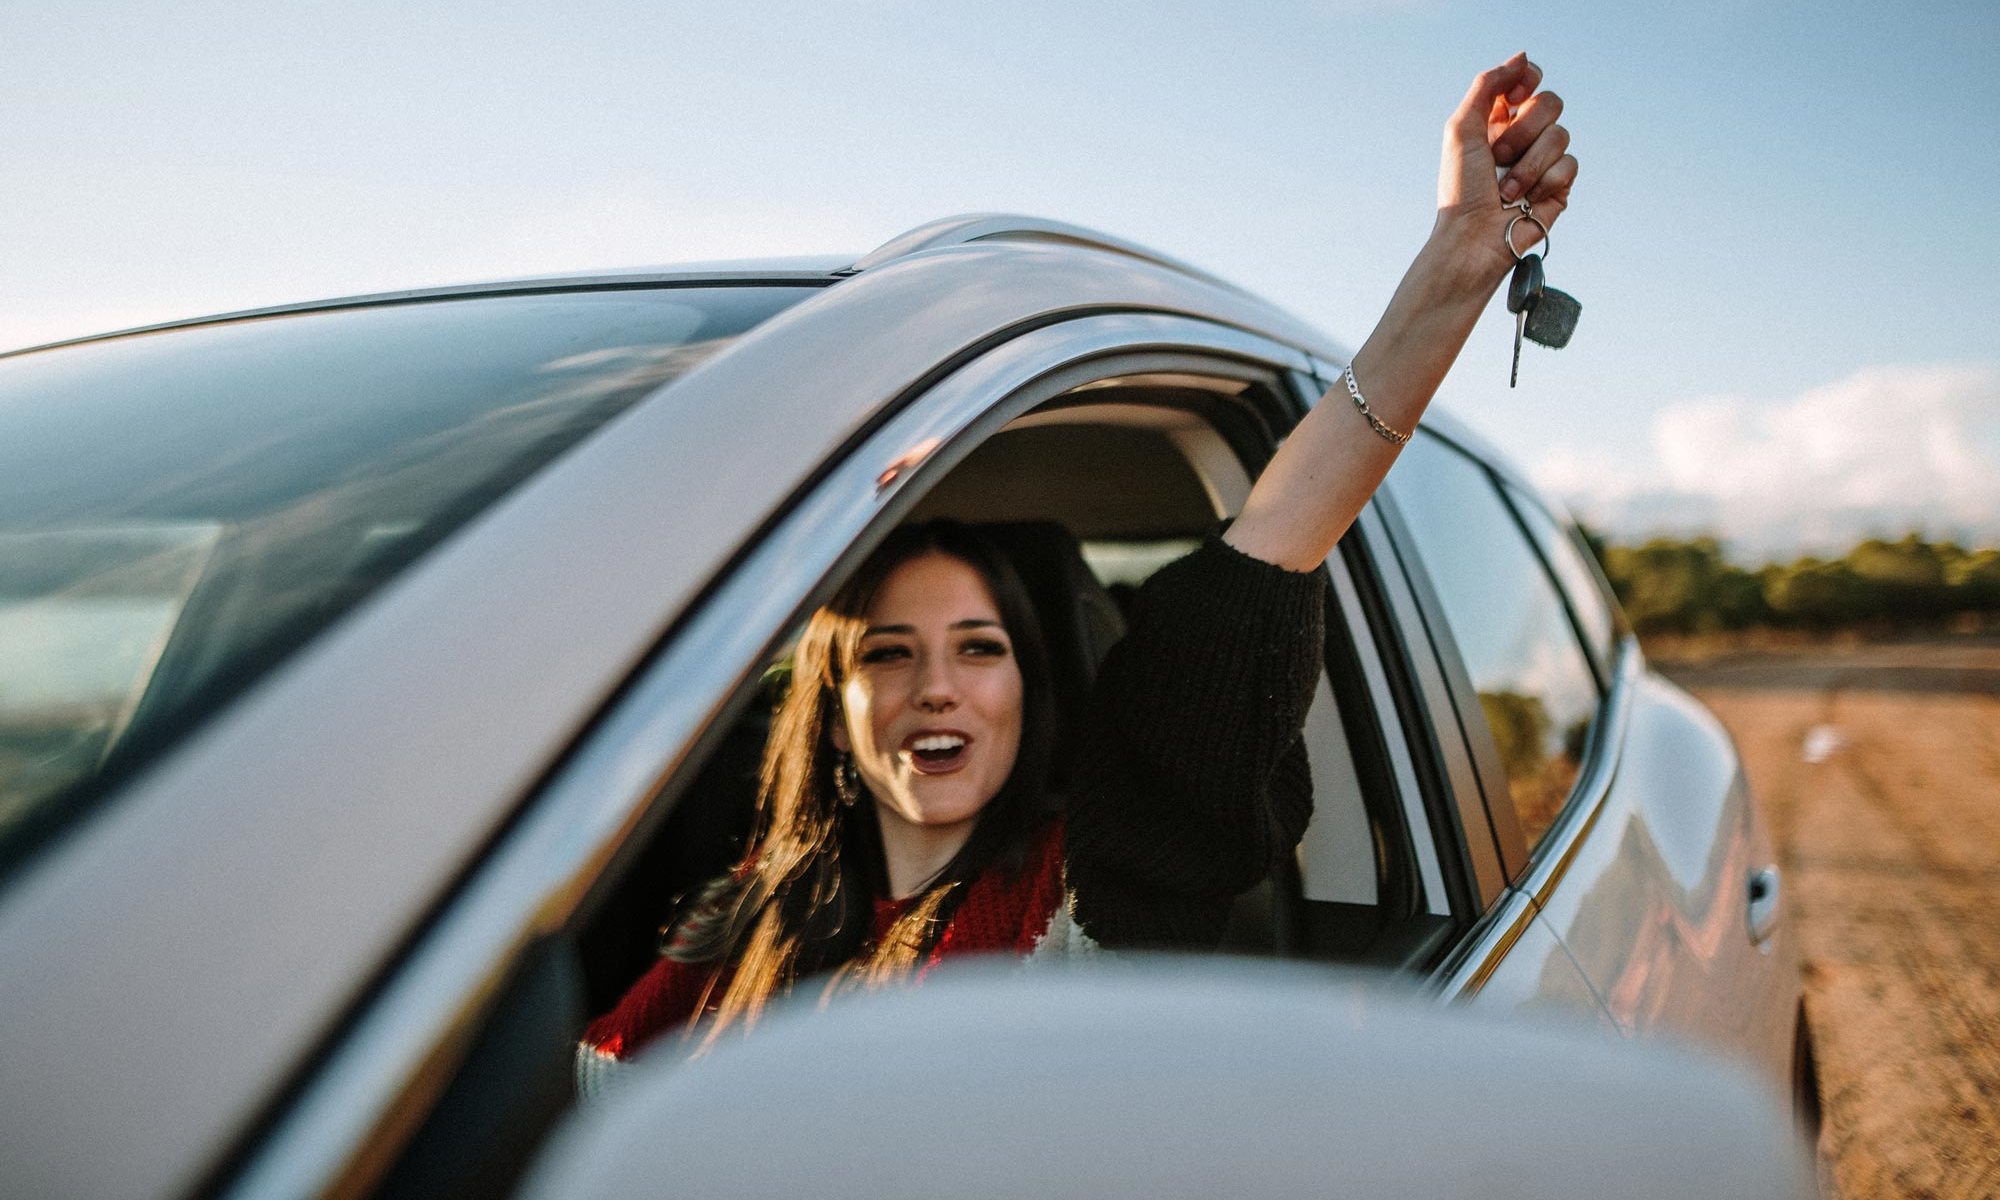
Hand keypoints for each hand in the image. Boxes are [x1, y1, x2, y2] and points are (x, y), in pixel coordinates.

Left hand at [1435, 52, 1576, 285]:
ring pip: (1560, 134)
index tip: (1512, 98)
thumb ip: (1488, 85)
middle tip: (1498, 156)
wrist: (1474, 238)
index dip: (1526, 82)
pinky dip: (1544, 183)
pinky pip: (1569, 164)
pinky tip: (1526, 200)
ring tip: (1506, 190)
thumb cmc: (1461, 189)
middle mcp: (1523, 136)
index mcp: (1498, 119)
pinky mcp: (1560, 185)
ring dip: (1528, 164)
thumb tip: (1522, 57)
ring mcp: (1544, 160)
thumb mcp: (1462, 128)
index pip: (1529, 80)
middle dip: (1523, 131)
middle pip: (1550, 102)